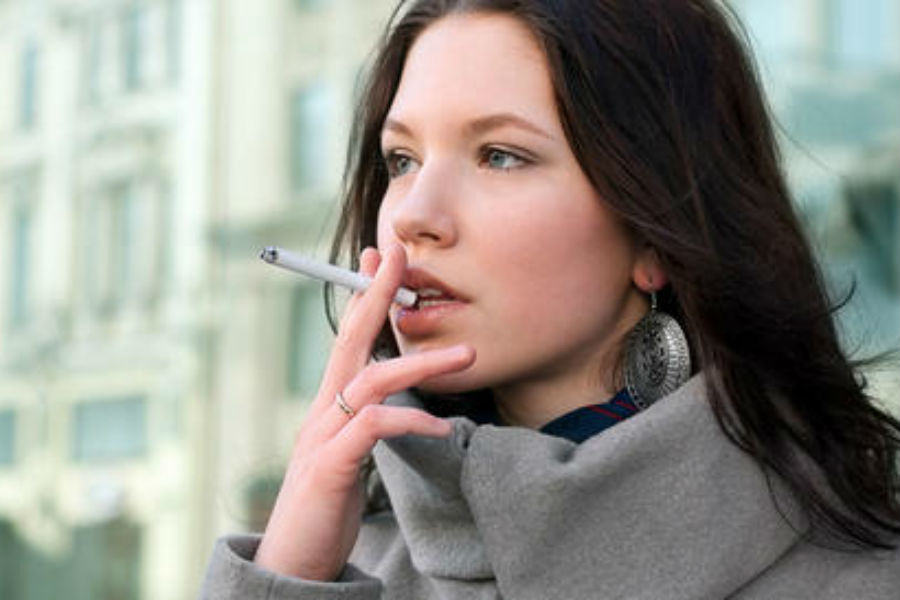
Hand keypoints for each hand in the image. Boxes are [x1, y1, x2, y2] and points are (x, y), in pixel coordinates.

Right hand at [254, 244, 474, 580]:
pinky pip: (375, 428)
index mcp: (329, 403)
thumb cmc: (325, 503)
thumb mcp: (348, 453)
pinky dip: (410, 420)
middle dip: (376, 294)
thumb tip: (395, 402)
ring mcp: (323, 435)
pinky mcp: (330, 466)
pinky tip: (442, 428)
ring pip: (373, 379)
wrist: (293, 558)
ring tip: (468, 355)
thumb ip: (368, 422)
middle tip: (401, 258)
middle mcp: (323, 410)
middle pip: (351, 339)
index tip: (381, 257)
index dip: (365, 295)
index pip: (349, 338)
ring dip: (422, 362)